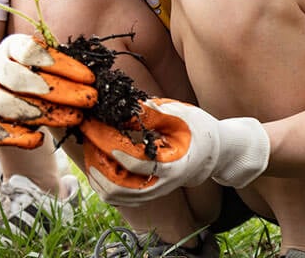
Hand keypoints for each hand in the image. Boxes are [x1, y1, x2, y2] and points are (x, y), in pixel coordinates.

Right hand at [0, 34, 97, 148]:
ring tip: (75, 118)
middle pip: (18, 79)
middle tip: (88, 100)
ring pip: (7, 105)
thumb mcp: (41, 58)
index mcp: (10, 48)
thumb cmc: (28, 71)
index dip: (60, 64)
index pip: (30, 52)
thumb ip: (62, 61)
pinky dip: (16, 138)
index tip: (89, 78)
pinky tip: (39, 140)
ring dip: (44, 114)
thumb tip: (96, 65)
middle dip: (58, 91)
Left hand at [81, 98, 269, 205]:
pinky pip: (120, 198)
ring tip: (89, 152)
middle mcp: (163, 186)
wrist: (216, 152)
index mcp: (173, 166)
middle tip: (88, 142)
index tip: (100, 132)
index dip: (115, 150)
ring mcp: (155, 193)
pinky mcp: (148, 194)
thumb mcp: (180, 114)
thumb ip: (151, 112)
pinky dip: (105, 184)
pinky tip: (98, 164)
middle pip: (120, 189)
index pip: (137, 164)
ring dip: (98, 177)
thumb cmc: (199, 129)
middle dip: (98, 166)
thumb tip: (122, 105)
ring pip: (116, 197)